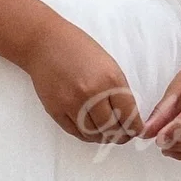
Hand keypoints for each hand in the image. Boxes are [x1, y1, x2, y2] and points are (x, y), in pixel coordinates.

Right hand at [21, 19, 145, 145]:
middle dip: (120, 137)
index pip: (129, 115)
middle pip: (111, 129)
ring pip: (93, 134)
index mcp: (111, 80)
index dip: (135, 128)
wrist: (44, 43)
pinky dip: (85, 136)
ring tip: (106, 135)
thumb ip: (118, 89)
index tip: (136, 131)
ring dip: (102, 138)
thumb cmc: (78, 49)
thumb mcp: (108, 64)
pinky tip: (90, 132)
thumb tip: (127, 116)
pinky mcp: (56, 109)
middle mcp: (92, 94)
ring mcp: (72, 103)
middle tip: (122, 137)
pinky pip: (74, 132)